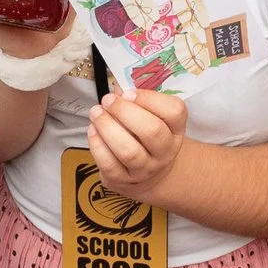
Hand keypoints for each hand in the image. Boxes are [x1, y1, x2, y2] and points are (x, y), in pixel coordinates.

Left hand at [86, 82, 188, 202]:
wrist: (147, 175)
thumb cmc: (144, 137)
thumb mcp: (150, 117)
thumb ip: (136, 100)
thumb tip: (118, 87)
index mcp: (175, 130)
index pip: (174, 112)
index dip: (150, 98)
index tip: (128, 92)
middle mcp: (165, 152)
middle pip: (152, 131)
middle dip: (125, 111)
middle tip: (108, 100)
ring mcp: (145, 169)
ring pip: (129, 151)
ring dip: (108, 127)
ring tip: (96, 113)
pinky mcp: (122, 180)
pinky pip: (109, 164)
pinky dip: (97, 145)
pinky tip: (92, 130)